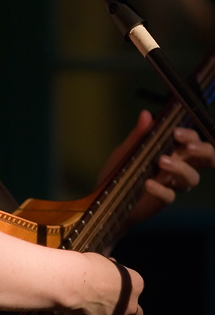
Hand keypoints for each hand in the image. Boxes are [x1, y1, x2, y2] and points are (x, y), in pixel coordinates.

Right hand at [65, 253, 143, 314]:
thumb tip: (111, 268)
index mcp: (134, 285)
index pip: (136, 289)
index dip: (124, 289)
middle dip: (127, 313)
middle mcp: (130, 305)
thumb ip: (110, 270)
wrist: (72, 281)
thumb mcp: (103, 261)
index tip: (112, 286)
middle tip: (114, 309)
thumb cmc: (85, 266)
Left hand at [105, 110, 214, 224]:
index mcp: (174, 150)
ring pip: (192, 178)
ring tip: (161, 161)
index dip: (192, 136)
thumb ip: (139, 134)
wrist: (109, 194)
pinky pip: (170, 196)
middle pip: (207, 159)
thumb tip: (146, 115)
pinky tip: (148, 183)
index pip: (194, 140)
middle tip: (188, 147)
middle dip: (203, 150)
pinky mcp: (163, 200)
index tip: (176, 132)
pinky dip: (160, 189)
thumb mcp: (127, 149)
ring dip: (180, 168)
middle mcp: (179, 166)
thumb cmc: (122, 168)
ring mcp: (172, 183)